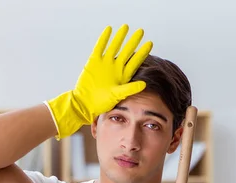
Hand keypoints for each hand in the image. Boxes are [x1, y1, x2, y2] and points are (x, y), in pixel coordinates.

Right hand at [45, 24, 151, 139]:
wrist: (85, 103)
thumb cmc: (102, 103)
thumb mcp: (118, 95)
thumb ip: (130, 88)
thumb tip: (144, 84)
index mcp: (123, 76)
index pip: (135, 61)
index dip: (142, 52)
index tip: (150, 43)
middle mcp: (115, 68)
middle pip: (127, 51)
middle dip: (133, 41)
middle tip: (141, 31)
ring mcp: (105, 64)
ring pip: (114, 46)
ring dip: (120, 37)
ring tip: (126, 27)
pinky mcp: (94, 62)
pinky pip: (100, 47)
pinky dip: (104, 39)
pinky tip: (109, 29)